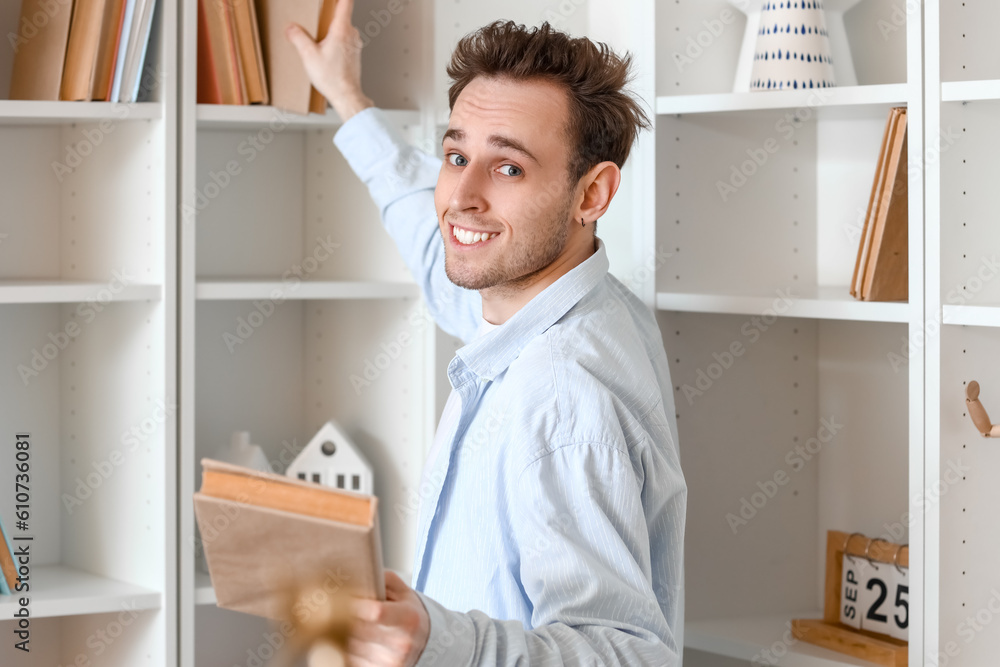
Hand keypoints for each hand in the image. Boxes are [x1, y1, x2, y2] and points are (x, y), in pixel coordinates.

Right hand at [285, 0, 373, 120]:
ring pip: (342, 29)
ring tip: (318, 40)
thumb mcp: (308, 55)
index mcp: (342, 30)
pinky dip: (334, 42)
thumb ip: (298, 37)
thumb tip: (291, 27)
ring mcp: (355, 44)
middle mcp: (352, 35)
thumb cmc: (333, 78)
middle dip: (328, 16)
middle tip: (316, 21)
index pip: (346, 2)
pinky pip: (344, 41)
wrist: (347, 96)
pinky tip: (325, 53)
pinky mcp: (354, 54)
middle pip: (341, 15)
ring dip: (331, 31)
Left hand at [346, 571, 429, 666]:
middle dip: (346, 619)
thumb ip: (383, 578)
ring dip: (345, 637)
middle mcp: (401, 642)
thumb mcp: (403, 591)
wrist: (425, 643)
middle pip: (358, 630)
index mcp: (407, 618)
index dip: (357, 605)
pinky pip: (353, 661)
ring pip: (351, 647)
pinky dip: (350, 653)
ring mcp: (391, 661)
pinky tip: (356, 644)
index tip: (347, 599)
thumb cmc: (409, 614)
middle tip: (342, 611)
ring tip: (352, 628)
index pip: (375, 612)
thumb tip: (360, 572)